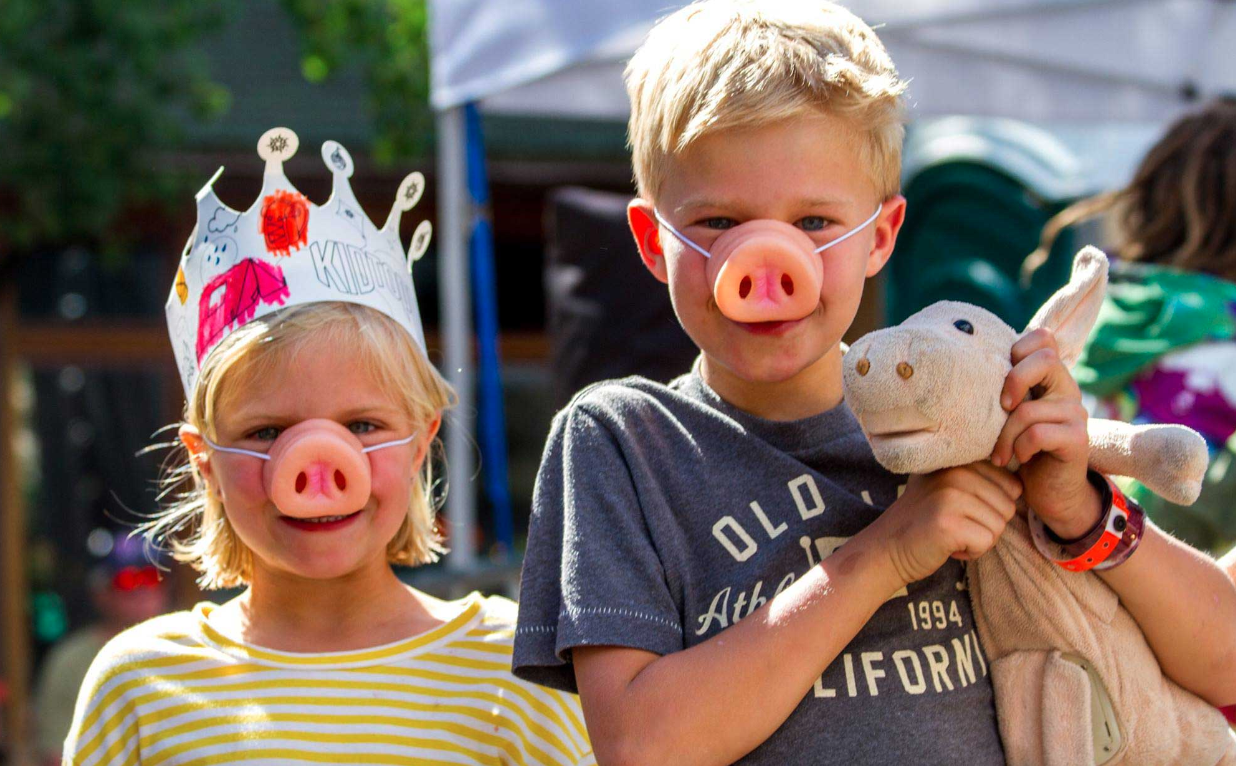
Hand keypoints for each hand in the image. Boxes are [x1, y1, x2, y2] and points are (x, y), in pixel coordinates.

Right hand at [872, 462, 1021, 586]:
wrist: (887, 548)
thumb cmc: (924, 521)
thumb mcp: (947, 487)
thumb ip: (978, 477)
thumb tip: (1021, 484)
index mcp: (959, 460)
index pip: (1011, 485)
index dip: (993, 506)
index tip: (963, 510)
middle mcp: (955, 472)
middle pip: (1008, 507)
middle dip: (987, 525)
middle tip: (955, 525)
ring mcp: (950, 496)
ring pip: (999, 526)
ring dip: (979, 539)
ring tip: (951, 534)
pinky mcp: (949, 523)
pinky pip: (986, 541)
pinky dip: (972, 551)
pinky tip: (949, 546)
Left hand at [990, 328, 1100, 538]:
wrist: (1050, 492)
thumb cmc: (1019, 450)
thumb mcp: (1008, 416)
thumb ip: (1002, 391)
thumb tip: (963, 366)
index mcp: (1051, 378)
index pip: (1044, 338)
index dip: (1019, 348)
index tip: (1003, 381)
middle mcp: (1067, 390)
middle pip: (1045, 358)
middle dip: (1013, 381)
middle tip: (1000, 407)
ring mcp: (1076, 413)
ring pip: (1030, 408)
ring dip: (1006, 435)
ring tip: (999, 453)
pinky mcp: (1077, 439)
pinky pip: (1038, 433)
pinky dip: (1021, 447)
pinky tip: (1019, 458)